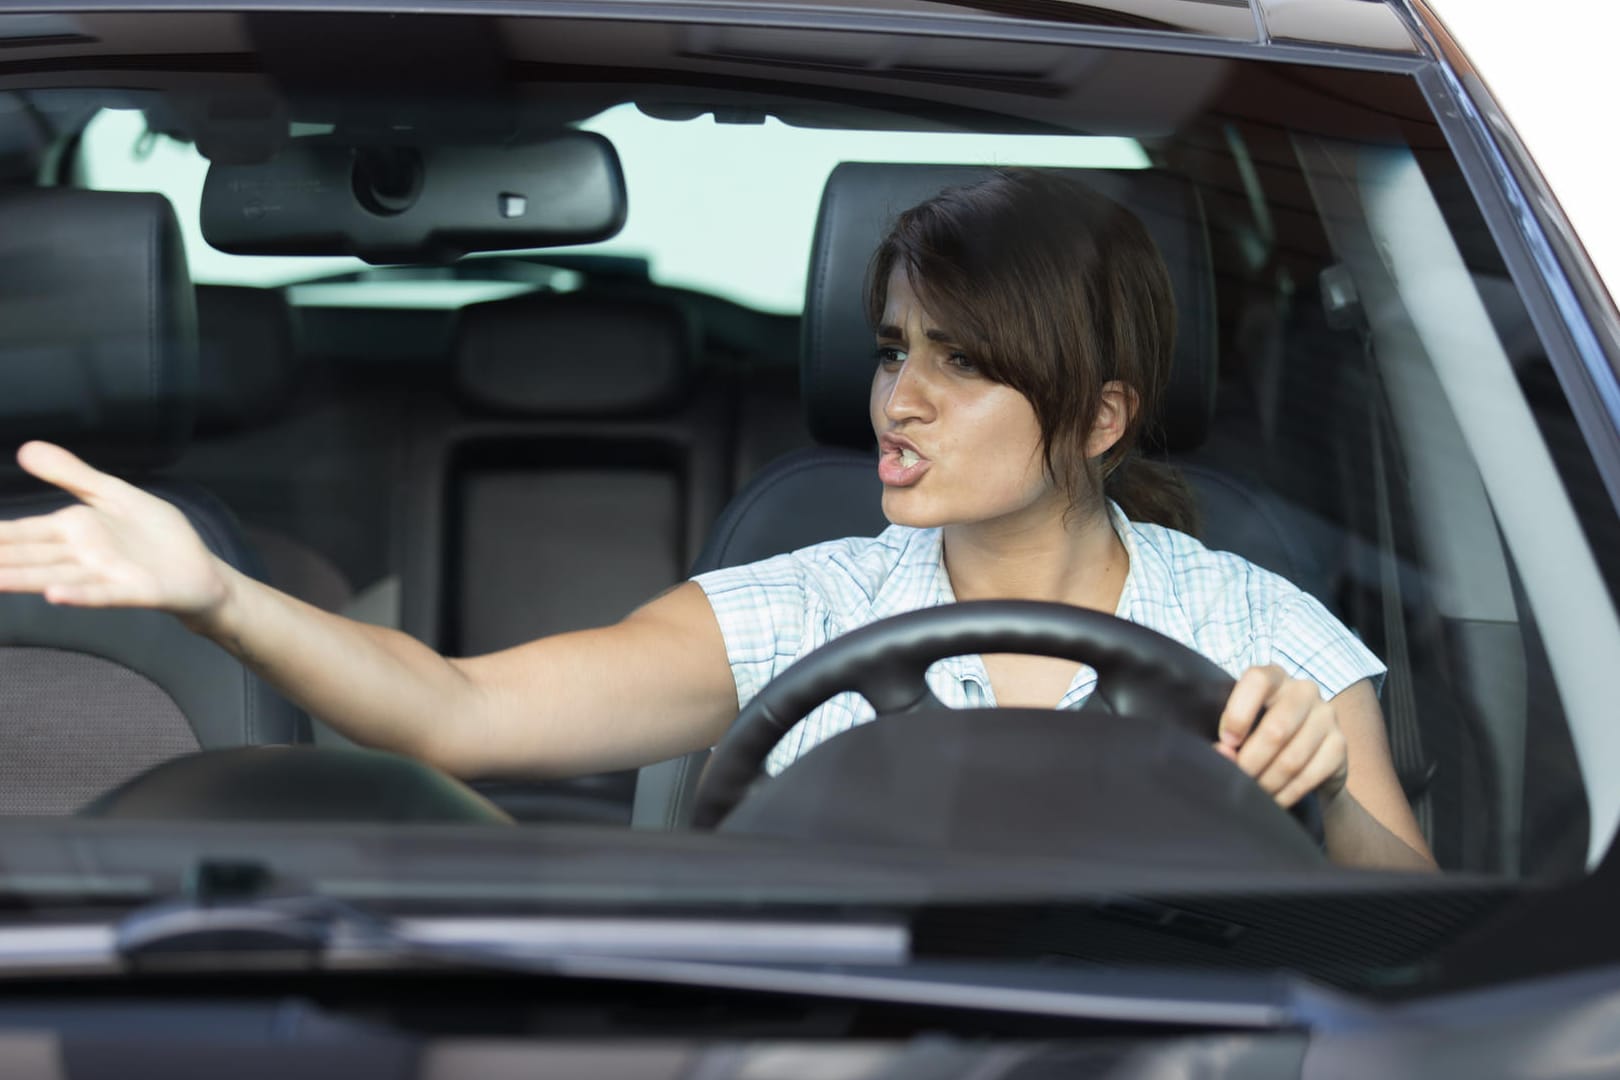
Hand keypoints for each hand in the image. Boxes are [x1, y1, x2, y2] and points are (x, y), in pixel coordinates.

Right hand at [0, 441, 229, 619]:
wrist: (201, 571)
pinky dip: (79, 595)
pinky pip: (101, 594)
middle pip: (28, 556)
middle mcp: (80, 555)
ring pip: (54, 576)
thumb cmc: (156, 536)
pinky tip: (54, 595)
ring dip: (22, 579)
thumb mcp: (112, 494)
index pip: (20, 532)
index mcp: (72, 531)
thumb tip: (26, 449)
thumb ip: (71, 474)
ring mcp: (104, 575)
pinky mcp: (133, 591)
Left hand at [1215, 664, 1347, 808]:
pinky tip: (1274, 799)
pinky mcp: (1340, 744)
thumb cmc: (1260, 731)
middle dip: (1251, 761)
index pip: (1257, 681)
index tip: (1226, 742)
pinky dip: (1287, 793)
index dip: (1238, 714)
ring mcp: (1326, 715)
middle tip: (1237, 778)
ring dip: (1267, 782)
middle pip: (1276, 729)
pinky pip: (1309, 775)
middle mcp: (1304, 690)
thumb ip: (1229, 735)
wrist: (1305, 752)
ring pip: (1292, 758)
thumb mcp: (1242, 725)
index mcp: (1274, 676)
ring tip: (1253, 792)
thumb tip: (1223, 753)